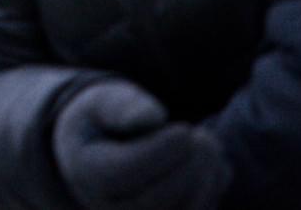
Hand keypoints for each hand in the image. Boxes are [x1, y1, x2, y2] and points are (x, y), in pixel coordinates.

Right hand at [53, 79, 229, 209]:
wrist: (102, 152)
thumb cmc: (105, 122)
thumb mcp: (103, 102)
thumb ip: (120, 106)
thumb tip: (151, 116)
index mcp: (85, 171)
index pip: (122, 173)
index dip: (158, 153)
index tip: (185, 129)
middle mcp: (107, 206)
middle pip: (154, 200)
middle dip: (187, 167)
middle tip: (204, 137)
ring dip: (206, 181)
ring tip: (211, 146)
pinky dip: (212, 191)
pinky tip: (215, 164)